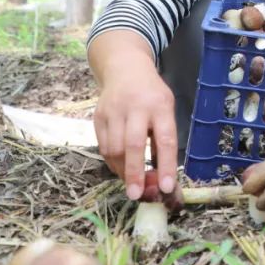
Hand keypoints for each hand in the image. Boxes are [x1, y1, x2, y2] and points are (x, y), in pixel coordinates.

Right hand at [93, 69, 177, 200]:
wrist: (125, 69)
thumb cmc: (152, 95)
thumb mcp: (166, 109)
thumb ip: (163, 138)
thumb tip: (160, 177)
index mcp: (160, 105)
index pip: (166, 139)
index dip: (166, 165)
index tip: (166, 187)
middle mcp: (136, 107)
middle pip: (133, 144)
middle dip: (135, 172)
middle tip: (136, 195)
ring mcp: (113, 111)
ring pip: (114, 148)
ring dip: (122, 170)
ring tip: (130, 182)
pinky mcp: (98, 116)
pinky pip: (103, 146)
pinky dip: (112, 162)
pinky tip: (120, 167)